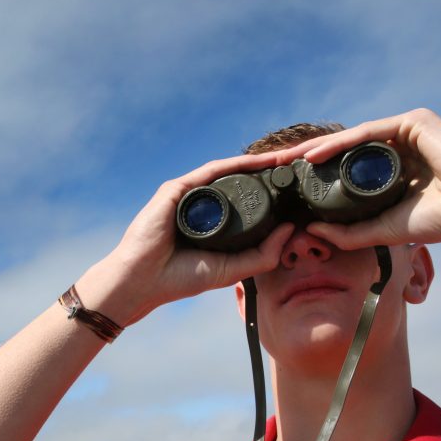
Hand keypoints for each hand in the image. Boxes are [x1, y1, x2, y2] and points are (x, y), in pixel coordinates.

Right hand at [87, 154, 298, 325]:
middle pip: (240, 183)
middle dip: (269, 173)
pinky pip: (211, 172)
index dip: (273, 194)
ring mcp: (188, 194)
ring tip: (285, 159)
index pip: (247, 203)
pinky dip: (236, 165)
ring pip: (229, 172)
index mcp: (214, 223)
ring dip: (258, 163)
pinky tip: (258, 162)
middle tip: (297, 166)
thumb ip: (262, 255)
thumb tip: (291, 229)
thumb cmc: (179, 279)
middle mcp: (202, 204)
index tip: (298, 188)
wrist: (142, 281)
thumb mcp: (231, 269)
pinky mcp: (176, 188)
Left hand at [253, 108, 440, 250]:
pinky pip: (366, 133)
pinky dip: (338, 144)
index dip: (313, 176)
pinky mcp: (412, 122)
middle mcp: (395, 145)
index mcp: (390, 168)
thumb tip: (311, 233)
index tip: (283, 187)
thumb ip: (349, 232)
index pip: (343, 168)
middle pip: (341, 150)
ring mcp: (404, 130)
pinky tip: (313, 155)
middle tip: (272, 167)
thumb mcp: (383, 230)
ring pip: (349, 140)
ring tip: (283, 161)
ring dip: (314, 150)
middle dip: (305, 159)